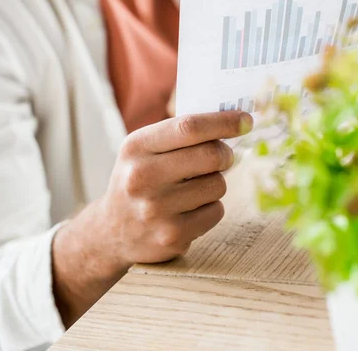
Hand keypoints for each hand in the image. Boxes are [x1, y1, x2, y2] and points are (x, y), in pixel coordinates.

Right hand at [101, 110, 253, 265]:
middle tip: (224, 156)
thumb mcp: (143, 149)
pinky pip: (216, 212)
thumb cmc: (139, 179)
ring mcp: (156, 210)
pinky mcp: (171, 237)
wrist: (111, 232)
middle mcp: (142, 177)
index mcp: (136, 147)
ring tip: (195, 187)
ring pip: (218, 185)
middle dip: (226, 153)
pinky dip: (211, 207)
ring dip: (215, 183)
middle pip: (210, 155)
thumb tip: (233, 121)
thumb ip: (179, 133)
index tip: (246, 121)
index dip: (224, 122)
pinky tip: (191, 209)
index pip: (189, 127)